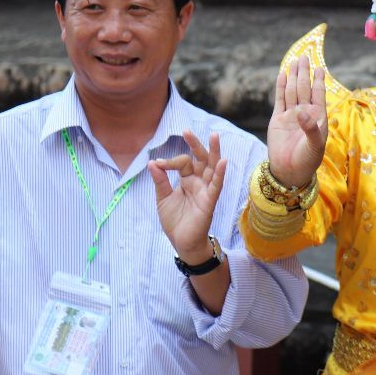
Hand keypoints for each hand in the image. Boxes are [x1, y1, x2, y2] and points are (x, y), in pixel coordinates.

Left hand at [149, 131, 226, 262]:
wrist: (181, 243)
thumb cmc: (175, 221)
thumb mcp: (163, 198)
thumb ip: (160, 181)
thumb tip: (152, 162)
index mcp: (187, 180)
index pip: (182, 163)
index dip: (169, 161)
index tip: (157, 164)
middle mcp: (198, 182)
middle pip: (200, 159)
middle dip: (195, 145)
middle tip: (187, 131)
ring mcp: (205, 191)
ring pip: (212, 168)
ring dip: (214, 152)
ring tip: (214, 136)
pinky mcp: (209, 201)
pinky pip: (216, 186)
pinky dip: (220, 174)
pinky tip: (223, 162)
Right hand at [265, 55, 327, 187]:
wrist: (290, 172)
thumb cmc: (307, 160)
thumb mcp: (315, 145)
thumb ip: (311, 128)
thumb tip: (301, 111)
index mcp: (317, 118)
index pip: (318, 95)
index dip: (318, 81)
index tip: (320, 68)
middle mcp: (305, 114)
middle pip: (304, 88)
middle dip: (304, 73)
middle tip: (304, 57)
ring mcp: (291, 115)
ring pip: (293, 91)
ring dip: (294, 76)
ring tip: (295, 62)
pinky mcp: (278, 119)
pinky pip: (280, 100)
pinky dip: (281, 87)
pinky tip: (283, 75)